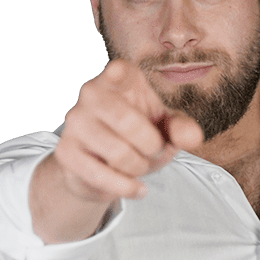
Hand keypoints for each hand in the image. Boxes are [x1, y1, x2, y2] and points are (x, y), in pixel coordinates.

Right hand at [52, 58, 204, 204]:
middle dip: (152, 145)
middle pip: (126, 121)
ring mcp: (75, 122)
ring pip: (118, 153)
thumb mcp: (166, 128)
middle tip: (156, 151)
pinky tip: (138, 188)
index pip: (118, 70)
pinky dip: (126, 187)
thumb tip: (193, 138)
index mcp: (118, 79)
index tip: (117, 72)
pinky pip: (101, 176)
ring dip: (140, 167)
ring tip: (141, 166)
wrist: (105, 162)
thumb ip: (181, 129)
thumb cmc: (140, 134)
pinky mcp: (66, 152)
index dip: (118, 73)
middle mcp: (91, 94)